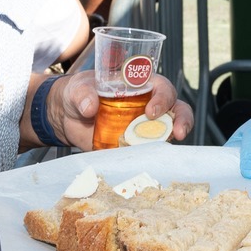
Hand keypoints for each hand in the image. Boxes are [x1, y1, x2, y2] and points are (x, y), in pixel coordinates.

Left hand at [50, 67, 190, 146]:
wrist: (67, 116)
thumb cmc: (79, 93)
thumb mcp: (78, 88)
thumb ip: (83, 93)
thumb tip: (90, 107)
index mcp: (141, 86)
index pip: (162, 89)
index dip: (162, 99)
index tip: (151, 111)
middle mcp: (148, 105)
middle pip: (176, 110)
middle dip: (182, 120)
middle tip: (178, 132)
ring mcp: (143, 128)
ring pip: (168, 133)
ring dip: (170, 141)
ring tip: (166, 150)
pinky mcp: (133, 146)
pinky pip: (147, 153)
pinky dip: (149, 158)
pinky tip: (144, 164)